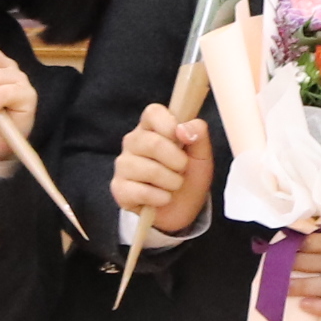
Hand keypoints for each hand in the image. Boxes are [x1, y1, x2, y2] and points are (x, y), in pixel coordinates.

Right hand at [111, 103, 212, 235]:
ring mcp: (123, 164)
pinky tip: (163, 198)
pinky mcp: (119, 188)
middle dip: (177, 160)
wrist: (182, 208)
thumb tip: (184, 129)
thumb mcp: (201, 154)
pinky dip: (160, 198)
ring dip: (171, 182)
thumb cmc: (189, 175)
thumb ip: (198, 135)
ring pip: (148, 170)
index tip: (182, 139)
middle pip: (152, 143)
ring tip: (174, 185)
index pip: (153, 112)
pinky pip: (141, 192)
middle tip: (184, 169)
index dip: (169, 124)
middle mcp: (133, 141)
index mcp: (153, 126)